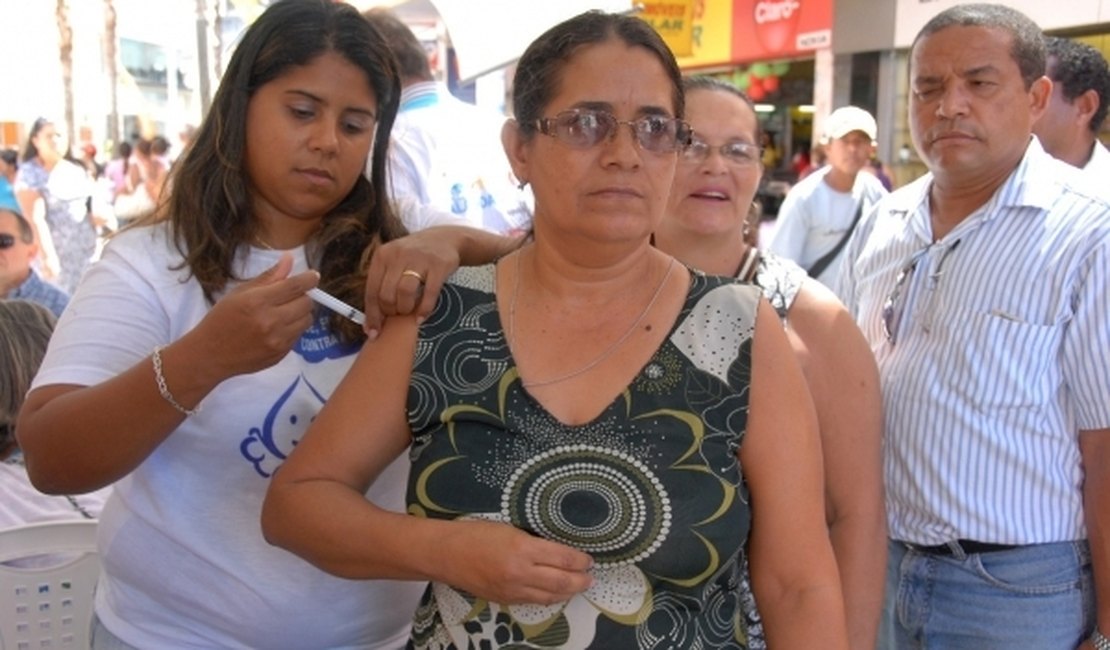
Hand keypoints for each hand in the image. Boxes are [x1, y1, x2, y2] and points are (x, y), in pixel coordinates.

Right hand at [189, 253, 317, 378]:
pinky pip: (298, 335)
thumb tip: (289, 258)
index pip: (295, 286)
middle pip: (306, 303)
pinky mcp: (280, 354)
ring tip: (283, 312)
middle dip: (303, 296)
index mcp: (257, 302)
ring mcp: (277, 341)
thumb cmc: (221, 319)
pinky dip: (293, 328)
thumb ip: (268, 277)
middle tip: (291, 296)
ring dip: (300, 313)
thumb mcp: (239, 293)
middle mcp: (270, 322)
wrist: (209, 355)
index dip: (309, 279)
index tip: (313, 276)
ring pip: (307, 320)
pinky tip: (275, 328)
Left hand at [362, 230, 462, 338]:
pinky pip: (429, 293)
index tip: (374, 332)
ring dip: (405, 309)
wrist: (445, 239)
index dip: (372, 315)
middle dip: (390, 312)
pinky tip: (421, 317)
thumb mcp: (394, 264)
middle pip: (386, 294)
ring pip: (404, 293)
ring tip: (408, 312)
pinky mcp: (438, 265)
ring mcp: (419, 259)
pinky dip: (424, 310)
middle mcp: (398, 255)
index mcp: (382, 256)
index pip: (371, 291)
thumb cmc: (414, 258)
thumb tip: (369, 325)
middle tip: (397, 315)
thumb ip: (382, 287)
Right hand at [439, 519, 593, 605]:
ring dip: (568, 592)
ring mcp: (512, 590)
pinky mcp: (505, 600)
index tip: (589, 559)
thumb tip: (559, 550)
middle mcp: (520, 572)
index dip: (580, 561)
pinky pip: (534, 601)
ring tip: (579, 586)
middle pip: (562, 581)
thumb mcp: (509, 529)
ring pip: (550, 596)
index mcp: (522, 548)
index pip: (563, 558)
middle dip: (581, 580)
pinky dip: (550, 597)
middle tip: (590, 576)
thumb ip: (534, 542)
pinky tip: (556, 592)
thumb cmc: (476, 533)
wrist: (446, 554)